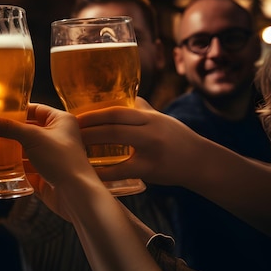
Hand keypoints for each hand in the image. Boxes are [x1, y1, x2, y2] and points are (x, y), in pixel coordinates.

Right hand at [0, 103, 97, 218]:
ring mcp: (51, 158)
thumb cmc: (62, 160)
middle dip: (10, 132)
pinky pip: (26, 168)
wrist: (76, 194)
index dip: (17, 110)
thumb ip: (7, 128)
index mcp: (61, 121)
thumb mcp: (32, 137)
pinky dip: (14, 168)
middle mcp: (58, 137)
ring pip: (26, 151)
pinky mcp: (46, 175)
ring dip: (10, 151)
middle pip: (28, 130)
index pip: (35, 109)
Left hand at [77, 97, 199, 186]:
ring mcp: (151, 150)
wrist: (202, 163)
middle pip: (113, 125)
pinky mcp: (151, 170)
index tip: (74, 117)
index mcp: (150, 117)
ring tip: (74, 149)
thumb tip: (122, 98)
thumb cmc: (178, 140)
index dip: (93, 114)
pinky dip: (103, 172)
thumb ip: (141, 110)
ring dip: (91, 145)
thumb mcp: (161, 120)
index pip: (117, 111)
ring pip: (116, 142)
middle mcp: (151, 129)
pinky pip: (122, 170)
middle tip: (68, 133)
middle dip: (87, 128)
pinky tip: (90, 172)